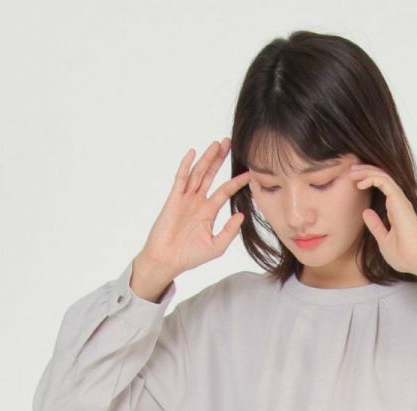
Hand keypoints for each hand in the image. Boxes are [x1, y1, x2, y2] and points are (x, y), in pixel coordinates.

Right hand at [138, 139, 250, 279]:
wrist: (167, 261)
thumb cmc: (190, 256)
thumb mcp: (216, 246)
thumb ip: (229, 231)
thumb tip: (241, 215)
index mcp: (208, 212)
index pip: (225, 191)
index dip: (237, 182)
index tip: (249, 172)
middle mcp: (197, 201)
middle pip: (211, 175)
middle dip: (219, 159)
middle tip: (229, 142)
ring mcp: (185, 198)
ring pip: (198, 173)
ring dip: (207, 158)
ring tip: (217, 143)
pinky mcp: (174, 199)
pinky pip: (181, 179)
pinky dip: (186, 166)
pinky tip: (193, 153)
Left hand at [349, 164, 416, 283]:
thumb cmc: (404, 255)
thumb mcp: (383, 239)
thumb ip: (375, 225)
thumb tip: (366, 212)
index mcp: (395, 210)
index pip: (382, 188)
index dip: (368, 181)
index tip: (354, 182)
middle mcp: (398, 202)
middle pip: (381, 178)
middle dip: (365, 172)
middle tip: (350, 171)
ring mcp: (399, 200)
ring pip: (382, 176)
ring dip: (366, 172)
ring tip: (352, 173)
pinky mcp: (399, 200)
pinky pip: (384, 182)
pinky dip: (371, 178)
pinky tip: (360, 183)